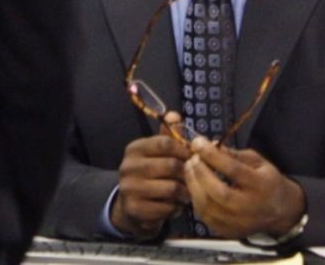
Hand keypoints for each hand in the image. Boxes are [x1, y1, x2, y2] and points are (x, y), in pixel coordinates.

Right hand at [110, 112, 191, 238]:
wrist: (132, 207)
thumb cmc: (152, 176)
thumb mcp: (158, 154)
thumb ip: (169, 136)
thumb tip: (174, 115)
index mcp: (135, 149)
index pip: (165, 143)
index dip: (185, 150)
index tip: (196, 157)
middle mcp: (128, 167)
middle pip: (171, 165)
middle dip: (188, 173)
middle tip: (196, 179)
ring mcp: (129, 188)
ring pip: (171, 188)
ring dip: (184, 193)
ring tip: (187, 193)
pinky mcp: (134, 209)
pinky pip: (166, 208)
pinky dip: (175, 208)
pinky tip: (175, 206)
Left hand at [184, 136, 305, 239]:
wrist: (280, 211)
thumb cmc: (267, 182)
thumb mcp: (258, 162)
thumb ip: (234, 154)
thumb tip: (209, 146)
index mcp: (261, 185)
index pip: (233, 169)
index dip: (212, 155)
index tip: (198, 143)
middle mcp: (250, 207)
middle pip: (219, 192)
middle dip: (200, 173)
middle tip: (192, 158)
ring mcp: (238, 222)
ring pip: (208, 207)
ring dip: (194, 185)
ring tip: (190, 170)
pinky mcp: (228, 231)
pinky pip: (205, 216)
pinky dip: (196, 199)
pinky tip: (195, 186)